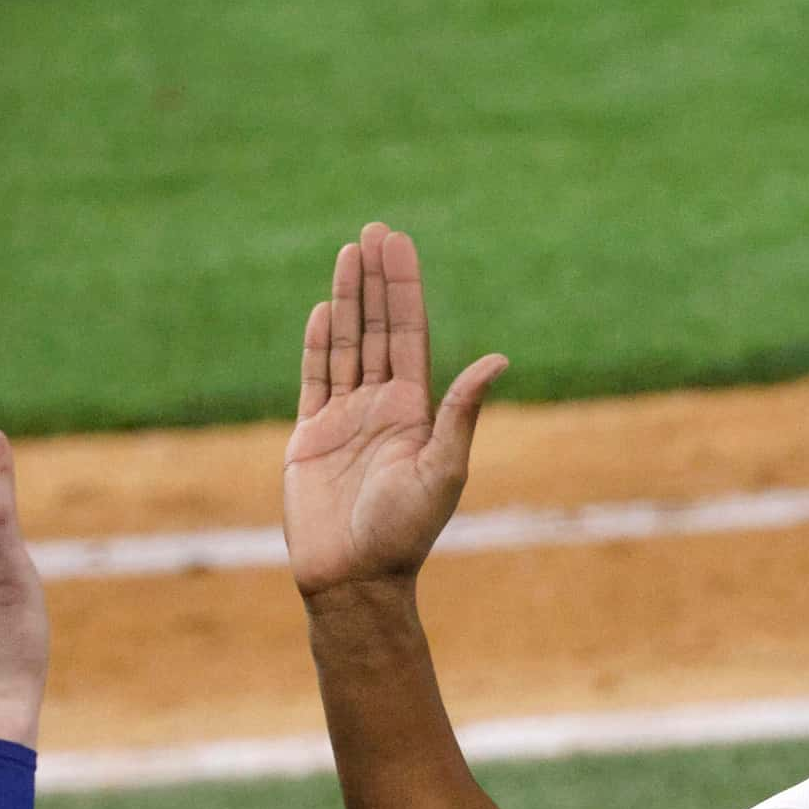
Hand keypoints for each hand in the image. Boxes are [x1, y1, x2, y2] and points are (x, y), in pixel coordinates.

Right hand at [283, 222, 507, 599]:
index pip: (410, 336)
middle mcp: (383, 408)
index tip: (399, 245)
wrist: (354, 578)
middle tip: (375, 231)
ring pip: (346, 346)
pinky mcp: (310, 436)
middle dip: (377, 281)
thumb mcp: (443, 470)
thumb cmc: (404, 532)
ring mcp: (345, 419)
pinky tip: (325, 309)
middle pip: (379, 330)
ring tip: (349, 252)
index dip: (405, 290)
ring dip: (348, 300)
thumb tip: (499, 360)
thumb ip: (461, 412)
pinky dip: (318, 344)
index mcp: (417, 412)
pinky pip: (314, 379)